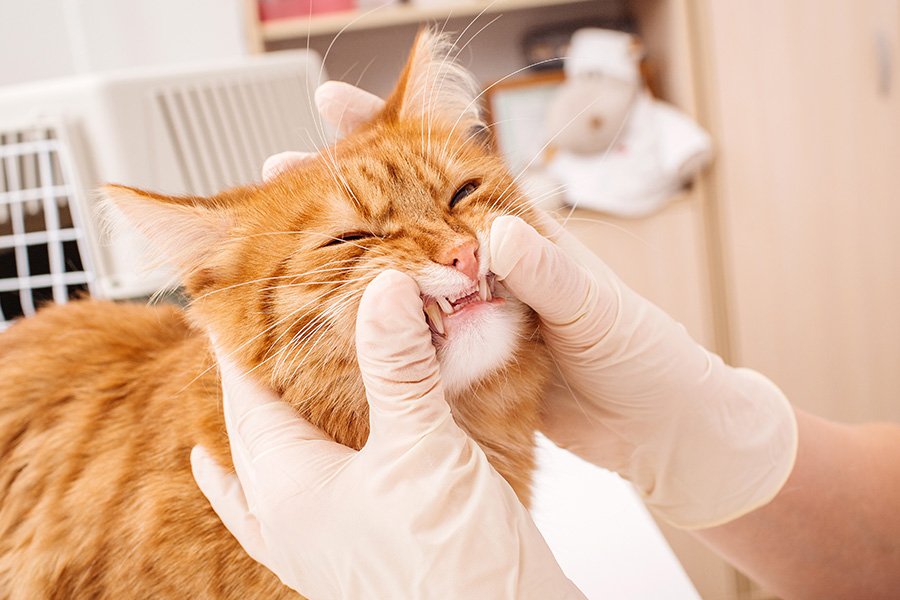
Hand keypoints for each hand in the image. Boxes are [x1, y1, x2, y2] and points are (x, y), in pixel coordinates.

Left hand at [191, 271, 584, 598]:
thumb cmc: (454, 569)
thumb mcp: (423, 449)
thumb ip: (400, 366)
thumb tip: (385, 290)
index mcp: (288, 493)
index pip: (244, 400)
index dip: (242, 348)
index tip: (242, 304)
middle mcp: (291, 523)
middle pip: (252, 435)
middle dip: (257, 382)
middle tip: (266, 333)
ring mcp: (321, 545)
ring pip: (276, 471)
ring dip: (276, 426)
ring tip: (275, 389)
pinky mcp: (358, 554)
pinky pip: (308, 502)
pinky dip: (307, 467)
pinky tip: (321, 458)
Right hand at [264, 82, 797, 529]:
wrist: (660, 428)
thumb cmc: (646, 358)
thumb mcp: (598, 310)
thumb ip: (549, 274)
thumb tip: (497, 234)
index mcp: (522, 239)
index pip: (447, 171)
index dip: (392, 136)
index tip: (336, 107)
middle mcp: (490, 270)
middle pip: (405, 220)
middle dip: (345, 191)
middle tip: (282, 175)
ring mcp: (474, 316)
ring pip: (401, 279)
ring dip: (349, 258)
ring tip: (288, 242)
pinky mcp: (470, 365)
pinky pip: (413, 338)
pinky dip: (376, 326)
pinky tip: (332, 324)